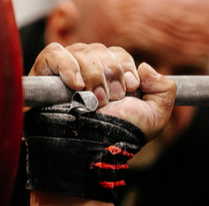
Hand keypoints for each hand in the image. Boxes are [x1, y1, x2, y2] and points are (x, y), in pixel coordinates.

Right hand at [30, 43, 175, 139]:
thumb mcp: (154, 118)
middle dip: (111, 73)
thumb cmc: (117, 139)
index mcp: (108, 79)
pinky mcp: (42, 75)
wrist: (89, 153)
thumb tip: (145, 67)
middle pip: (100, 49)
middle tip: (111, 99)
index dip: (125, 66)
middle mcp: (85, 72)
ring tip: (94, 101)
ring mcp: (62, 72)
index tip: (130, 88)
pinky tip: (76, 85)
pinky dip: (67, 65)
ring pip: (81, 50)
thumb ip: (165, 90)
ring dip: (93, 74)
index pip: (117, 53)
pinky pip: (53, 54)